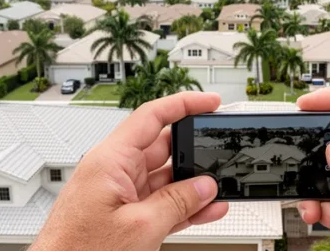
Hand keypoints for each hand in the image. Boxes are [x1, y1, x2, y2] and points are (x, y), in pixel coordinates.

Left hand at [31, 92, 228, 250]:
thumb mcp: (141, 226)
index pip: (151, 117)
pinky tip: (205, 209)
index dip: (183, 104)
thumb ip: (177, 203)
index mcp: (110, 160)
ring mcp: (119, 193)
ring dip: (191, 186)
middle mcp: (113, 171)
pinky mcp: (124, 214)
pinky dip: (182, 205)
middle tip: (219, 158)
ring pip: (164, 179)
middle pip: (162, 148)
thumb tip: (204, 187)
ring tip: (218, 191)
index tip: (210, 103)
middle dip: (193, 153)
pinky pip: (160, 202)